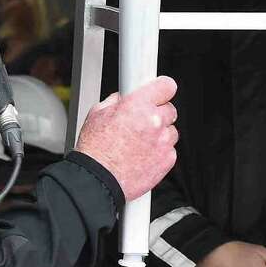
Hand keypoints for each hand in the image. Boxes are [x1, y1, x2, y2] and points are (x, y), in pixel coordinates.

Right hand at [73, 77, 176, 201]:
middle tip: (141, 123)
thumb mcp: (98, 113)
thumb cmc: (95, 150)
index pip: (166, 86)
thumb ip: (117, 101)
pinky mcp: (167, 160)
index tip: (161, 92)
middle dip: (157, 114)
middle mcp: (154, 121)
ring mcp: (163, 142)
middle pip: (169, 109)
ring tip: (138, 143)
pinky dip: (159, 152)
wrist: (97, 180)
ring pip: (170, 131)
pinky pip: (169, 150)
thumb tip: (125, 97)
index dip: (162, 89)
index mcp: (137, 105)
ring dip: (159, 134)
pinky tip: (142, 155)